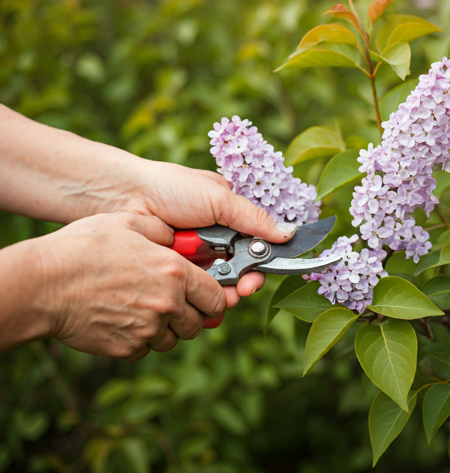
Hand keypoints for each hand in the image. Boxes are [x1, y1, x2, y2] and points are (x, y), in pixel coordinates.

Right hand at [36, 213, 229, 360]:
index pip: (217, 298)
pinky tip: (125, 320)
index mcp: (174, 273)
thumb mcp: (129, 223)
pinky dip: (142, 339)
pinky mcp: (127, 348)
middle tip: (177, 304)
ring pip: (173, 339)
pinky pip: (146, 349)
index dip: (216, 298)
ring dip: (167, 328)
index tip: (209, 297)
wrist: (44, 284)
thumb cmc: (84, 249)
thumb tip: (178, 239)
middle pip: (198, 323)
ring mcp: (147, 330)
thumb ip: (163, 231)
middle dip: (192, 315)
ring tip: (146, 309)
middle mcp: (167, 304)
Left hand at [123, 160, 296, 303]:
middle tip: (239, 291)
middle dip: (242, 283)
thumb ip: (253, 218)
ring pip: (217, 282)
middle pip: (239, 270)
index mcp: (230, 218)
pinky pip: (194, 286)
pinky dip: (197, 293)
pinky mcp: (176, 269)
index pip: (255, 247)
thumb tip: (288, 235)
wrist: (124, 195)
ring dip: (222, 292)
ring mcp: (196, 256)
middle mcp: (216, 239)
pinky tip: (196, 299)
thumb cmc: (171, 188)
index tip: (255, 279)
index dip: (259, 265)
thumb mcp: (218, 198)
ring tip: (219, 298)